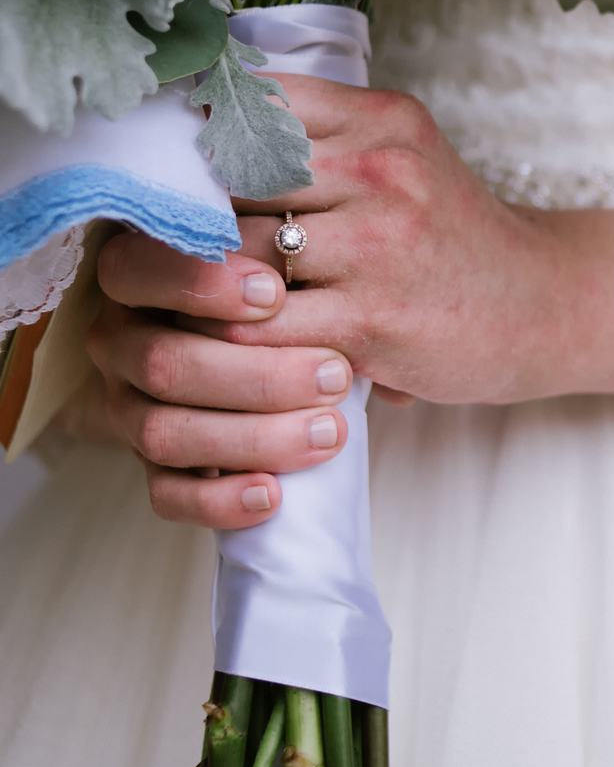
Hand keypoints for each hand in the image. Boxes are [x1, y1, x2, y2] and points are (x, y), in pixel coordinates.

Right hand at [85, 237, 354, 528]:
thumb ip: (282, 265)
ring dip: (253, 438)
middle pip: (165, 364)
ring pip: (166, 433)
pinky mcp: (151, 468)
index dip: (199, 283)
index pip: (136, 269)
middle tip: (334, 376)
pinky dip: (218, 501)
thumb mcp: (271, 270)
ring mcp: (129, 410)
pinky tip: (273, 495)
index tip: (274, 293)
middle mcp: (122, 346)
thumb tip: (339, 266)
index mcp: (136, 283)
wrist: (256, 364)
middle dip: (258, 374)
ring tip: (328, 433)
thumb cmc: (271, 301)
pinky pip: (167, 495)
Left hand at [183, 75, 579, 405]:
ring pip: (234, 256)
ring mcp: (379, 246)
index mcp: (381, 120)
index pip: (249, 104)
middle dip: (181, 217)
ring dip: (196, 286)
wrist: (543, 307)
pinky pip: (264, 327)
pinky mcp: (375, 319)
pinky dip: (233, 340)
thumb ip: (320, 140)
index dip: (193, 138)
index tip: (166, 170)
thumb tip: (195, 122)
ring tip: (178, 299)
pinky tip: (226, 343)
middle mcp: (381, 171)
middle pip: (226, 179)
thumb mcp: (404, 159)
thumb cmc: (453, 238)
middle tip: (150, 243)